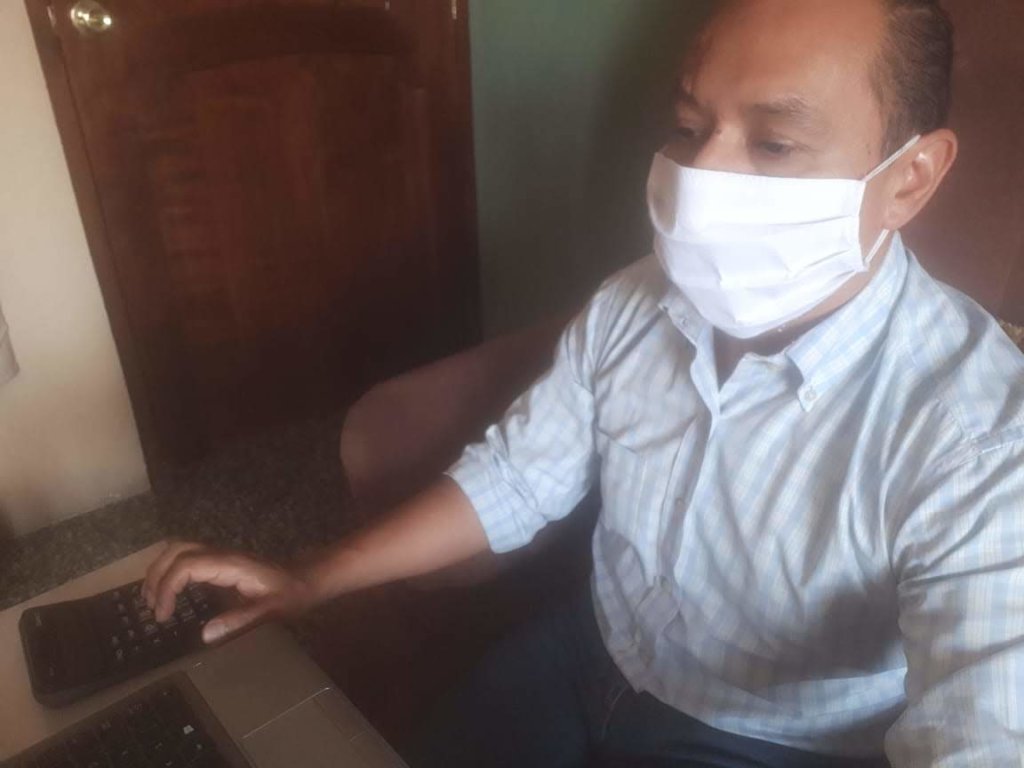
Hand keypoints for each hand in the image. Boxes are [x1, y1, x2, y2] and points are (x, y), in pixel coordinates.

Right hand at [143, 541, 316, 643]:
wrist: (306, 579)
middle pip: (176, 550)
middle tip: (149, 607)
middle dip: (156, 575)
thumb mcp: (271, 612)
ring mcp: (220, 555)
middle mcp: (222, 554)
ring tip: (150, 600)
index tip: (162, 616)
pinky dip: (170, 570)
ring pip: (179, 549)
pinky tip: (168, 593)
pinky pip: (188, 558)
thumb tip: (205, 635)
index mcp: (230, 564)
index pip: (186, 565)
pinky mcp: (221, 562)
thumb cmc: (291, 595)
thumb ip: (241, 621)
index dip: (167, 588)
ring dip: (160, 570)